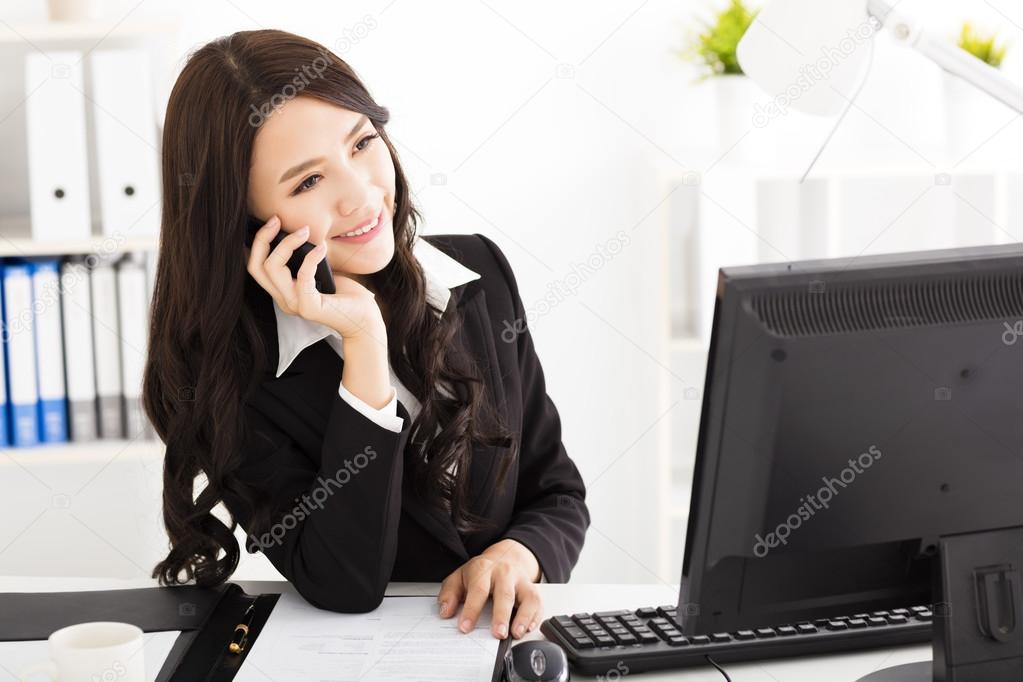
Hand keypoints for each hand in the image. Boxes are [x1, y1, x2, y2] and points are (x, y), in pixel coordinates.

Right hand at [246, 215, 383, 339]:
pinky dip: (310, 259)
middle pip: (256, 267)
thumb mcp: (319, 270)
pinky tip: (322, 248)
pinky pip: (302, 277)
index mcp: (282, 291)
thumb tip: (297, 230)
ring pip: (273, 269)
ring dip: (287, 244)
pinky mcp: (309, 308)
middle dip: (263, 239)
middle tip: (277, 220)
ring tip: (305, 231)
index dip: (259, 242)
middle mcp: (284, 299)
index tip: (274, 221)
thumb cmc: (344, 293)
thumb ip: (303, 257)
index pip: (255, 267)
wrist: (364, 318)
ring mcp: (294, 305)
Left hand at [437, 539, 542, 639]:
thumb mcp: (460, 577)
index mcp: (483, 569)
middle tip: (498, 634)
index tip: (465, 627)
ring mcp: (520, 581)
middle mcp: (504, 574)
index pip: (478, 589)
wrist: (506, 556)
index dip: (471, 609)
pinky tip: (528, 628)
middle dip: (501, 615)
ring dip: (524, 616)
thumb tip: (445, 611)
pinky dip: (536, 617)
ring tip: (516, 633)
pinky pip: (539, 603)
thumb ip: (449, 593)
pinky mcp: (533, 590)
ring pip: (527, 597)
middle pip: (505, 594)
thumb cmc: (481, 571)